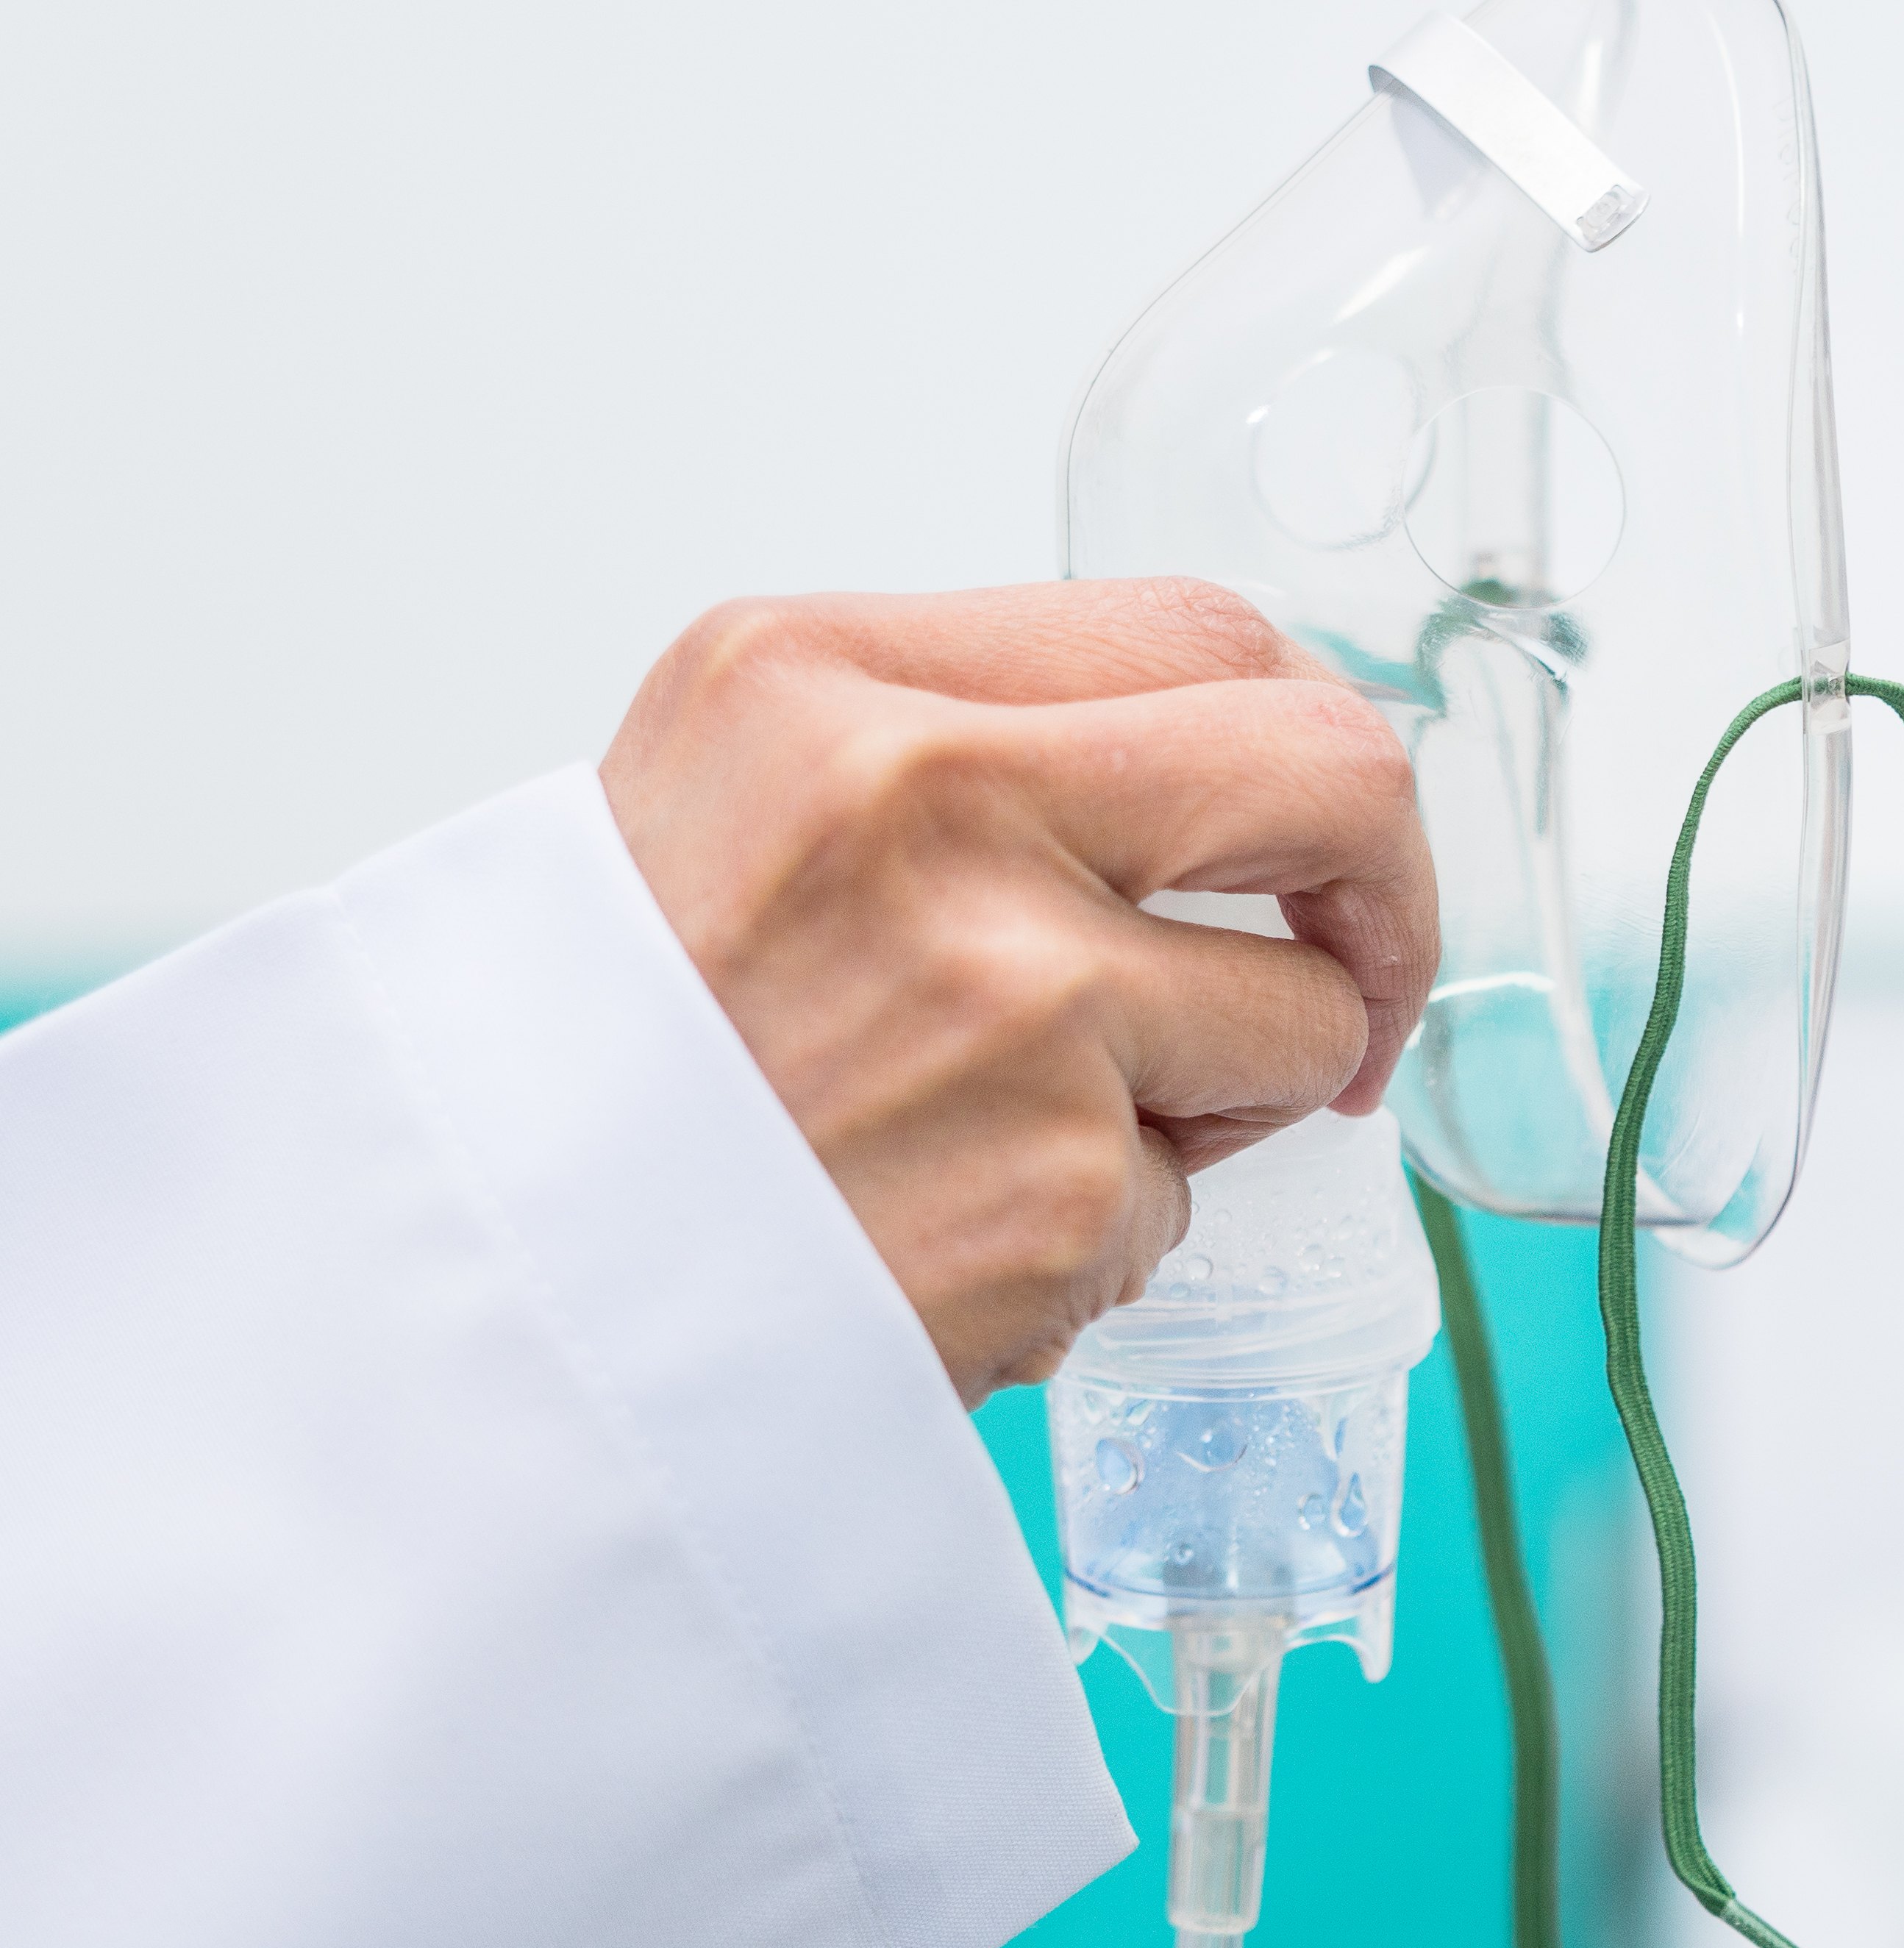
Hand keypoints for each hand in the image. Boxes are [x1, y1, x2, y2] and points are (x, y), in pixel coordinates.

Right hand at [600, 581, 1436, 1401]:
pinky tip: (959, 1242)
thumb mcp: (721, 806)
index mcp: (828, 683)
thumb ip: (954, 755)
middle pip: (1334, 776)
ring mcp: (1010, 1000)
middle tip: (1357, 980)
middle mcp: (929, 808)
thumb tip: (1215, 775)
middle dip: (1390, 890)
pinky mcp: (1060, 1188)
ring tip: (1035, 1140)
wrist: (468, 1313)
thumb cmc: (600, 1070)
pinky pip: (1190, 1202)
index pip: (1210, 634)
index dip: (1303, 743)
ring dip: (1222, 1100)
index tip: (1307, 839)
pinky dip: (1108, 1241)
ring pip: (1301, 1019)